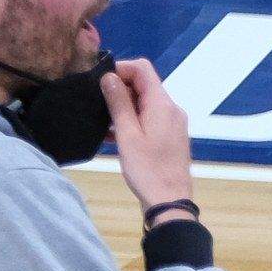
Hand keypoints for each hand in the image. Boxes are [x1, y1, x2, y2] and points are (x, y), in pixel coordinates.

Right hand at [99, 58, 193, 210]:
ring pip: (145, 103)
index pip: (142, 69)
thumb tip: (109, 76)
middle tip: (98, 104)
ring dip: (124, 107)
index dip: (120, 69)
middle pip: (144, 85)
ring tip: (103, 121)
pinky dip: (132, 121)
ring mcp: (172, 123)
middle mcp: (172, 109)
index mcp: (163, 104)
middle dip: (120, 89)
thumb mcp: (127, 134)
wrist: (169, 201)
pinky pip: (149, 119)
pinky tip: (112, 135)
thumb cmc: (147, 169)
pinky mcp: (170, 137)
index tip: (100, 82)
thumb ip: (119, 103)